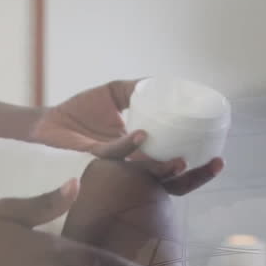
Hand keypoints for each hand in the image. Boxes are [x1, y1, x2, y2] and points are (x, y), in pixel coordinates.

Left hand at [31, 79, 224, 194]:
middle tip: (215, 164)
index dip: (200, 170)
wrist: (44, 124)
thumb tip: (161, 81)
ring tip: (181, 160)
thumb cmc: (78, 114)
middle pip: (169, 184)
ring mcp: (113, 171)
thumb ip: (137, 89)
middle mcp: (130, 171)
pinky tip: (139, 134)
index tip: (220, 158)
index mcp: (141, 158)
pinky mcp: (91, 164)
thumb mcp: (113, 95)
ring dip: (164, 170)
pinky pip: (113, 158)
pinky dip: (127, 146)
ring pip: (144, 179)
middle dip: (194, 177)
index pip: (176, 170)